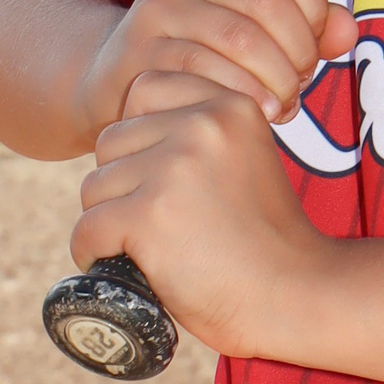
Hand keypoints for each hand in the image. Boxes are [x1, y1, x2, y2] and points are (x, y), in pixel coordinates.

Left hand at [70, 71, 330, 358]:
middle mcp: (201, 125)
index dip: (140, 134)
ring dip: (108, 218)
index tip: (161, 173)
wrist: (295, 294)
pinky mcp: (149, 215)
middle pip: (112, 140)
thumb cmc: (266, 238)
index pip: (145, 89)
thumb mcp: (246, 159)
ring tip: (148, 243)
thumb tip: (127, 134)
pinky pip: (88, 227)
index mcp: (229, 106)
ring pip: (95, 185)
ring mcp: (173, 168)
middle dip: (122, 181)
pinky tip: (122, 263)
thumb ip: (202, 135)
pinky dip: (93, 251)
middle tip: (157, 218)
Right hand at [80, 0, 359, 139]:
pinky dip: (244, 97)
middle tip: (301, 83)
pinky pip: (209, 73)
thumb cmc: (203, 47)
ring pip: (241, 40)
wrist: (117, 77)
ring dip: (276, 80)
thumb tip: (346, 32)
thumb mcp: (254, 23)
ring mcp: (153, 6)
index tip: (315, 45)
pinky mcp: (138, 52)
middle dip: (298, 51)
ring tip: (283, 103)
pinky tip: (255, 114)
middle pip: (266, 2)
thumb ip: (309, 22)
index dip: (314, 8)